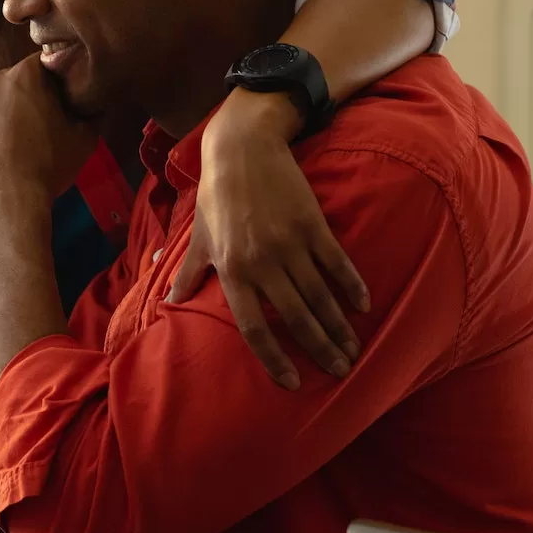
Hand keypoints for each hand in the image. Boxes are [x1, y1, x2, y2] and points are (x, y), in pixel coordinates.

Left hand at [0, 55, 96, 208]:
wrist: (4, 202)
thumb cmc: (47, 166)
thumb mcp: (84, 138)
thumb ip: (87, 111)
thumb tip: (87, 104)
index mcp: (24, 75)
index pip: (41, 66)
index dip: (51, 85)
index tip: (56, 106)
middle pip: (10, 85)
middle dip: (21, 101)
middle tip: (33, 131)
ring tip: (9, 149)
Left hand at [166, 98, 368, 388]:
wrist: (242, 149)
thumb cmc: (216, 195)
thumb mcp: (199, 236)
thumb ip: (189, 273)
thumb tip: (170, 303)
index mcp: (232, 271)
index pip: (254, 328)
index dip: (275, 359)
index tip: (293, 383)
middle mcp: (261, 263)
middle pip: (296, 318)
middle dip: (320, 349)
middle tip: (340, 371)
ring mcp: (289, 244)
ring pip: (320, 296)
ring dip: (340, 326)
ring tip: (354, 349)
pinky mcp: (313, 225)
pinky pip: (337, 263)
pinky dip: (352, 286)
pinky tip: (363, 306)